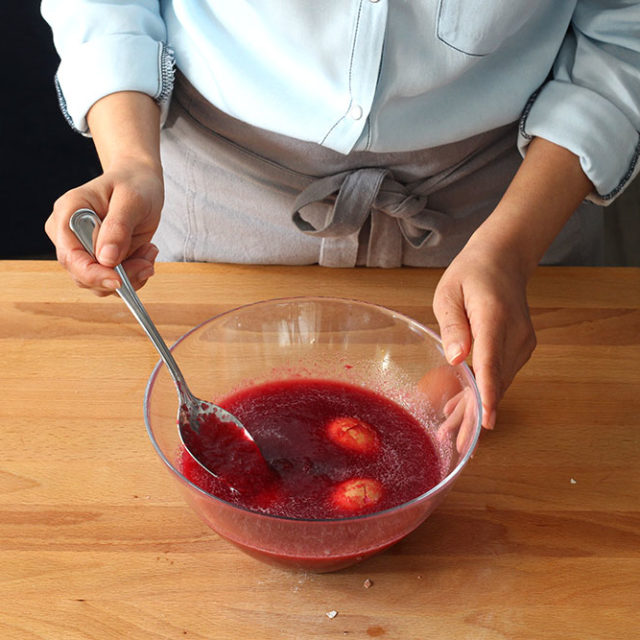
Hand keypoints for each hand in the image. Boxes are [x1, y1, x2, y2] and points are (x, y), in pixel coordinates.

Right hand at [45, 159, 163, 294]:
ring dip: (130, 276)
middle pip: (82, 274)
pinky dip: (134, 275)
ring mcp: (82, 249)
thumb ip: (118, 227)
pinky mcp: (99, 259)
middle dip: (119, 276)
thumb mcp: (132, 199)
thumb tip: (106, 259)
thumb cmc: (134, 183)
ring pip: (99, 283)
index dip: (91, 273)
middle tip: (147, 261)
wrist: (139, 181)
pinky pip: (112, 280)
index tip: (118, 280)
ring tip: (149, 252)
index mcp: (68, 213)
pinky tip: (146, 254)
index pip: (70, 255)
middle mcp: (69, 234)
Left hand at [433, 239, 536, 429]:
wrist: (503, 260)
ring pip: (499, 382)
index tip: (486, 422)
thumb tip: (455, 359)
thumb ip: (452, 326)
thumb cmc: (470, 274)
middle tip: (455, 443)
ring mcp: (522, 342)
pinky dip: (484, 391)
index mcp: (493, 318)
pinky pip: (501, 374)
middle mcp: (514, 334)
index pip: (491, 362)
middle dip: (474, 413)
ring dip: (476, 406)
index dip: (488, 395)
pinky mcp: (521, 347)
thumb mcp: (448, 294)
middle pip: (495, 381)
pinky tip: (463, 408)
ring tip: (452, 433)